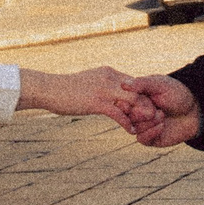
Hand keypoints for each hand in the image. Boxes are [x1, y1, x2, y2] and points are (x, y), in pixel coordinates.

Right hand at [16, 65, 159, 131]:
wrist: (48, 88)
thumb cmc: (65, 88)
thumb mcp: (88, 82)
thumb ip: (101, 85)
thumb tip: (108, 93)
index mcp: (109, 72)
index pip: (134, 83)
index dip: (143, 95)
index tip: (148, 107)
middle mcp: (110, 78)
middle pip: (138, 91)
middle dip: (147, 105)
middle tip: (154, 118)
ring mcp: (104, 90)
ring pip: (132, 101)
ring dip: (142, 115)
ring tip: (148, 126)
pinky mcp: (97, 102)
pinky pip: (118, 114)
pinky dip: (128, 123)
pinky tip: (132, 132)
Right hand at [121, 73, 201, 147]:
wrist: (194, 110)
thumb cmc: (177, 93)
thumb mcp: (159, 84)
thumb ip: (142, 84)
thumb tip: (123, 84)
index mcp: (134, 98)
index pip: (120, 102)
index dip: (124, 103)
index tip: (131, 102)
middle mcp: (135, 112)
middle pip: (126, 116)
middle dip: (138, 113)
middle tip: (153, 109)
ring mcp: (142, 125)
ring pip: (134, 128)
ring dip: (148, 122)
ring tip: (162, 115)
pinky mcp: (149, 138)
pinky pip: (142, 139)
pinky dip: (151, 132)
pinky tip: (162, 126)